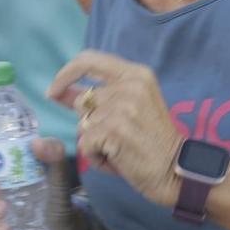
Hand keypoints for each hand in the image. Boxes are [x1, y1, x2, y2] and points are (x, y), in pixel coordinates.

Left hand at [48, 51, 182, 207]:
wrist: (174, 170)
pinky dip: (96, 157)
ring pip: (82, 125)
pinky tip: (118, 160)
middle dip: (90, 123)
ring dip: (95, 143)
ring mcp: (122, 107)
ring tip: (120, 149)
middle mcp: (130, 85)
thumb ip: (95, 97)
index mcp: (136, 74)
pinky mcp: (114, 129)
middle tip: (118, 137)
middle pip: (82, 100)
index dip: (65, 73)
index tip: (54, 91)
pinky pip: (85, 144)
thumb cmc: (151, 142)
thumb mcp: (128, 109)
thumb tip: (56, 92)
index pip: (88, 59)